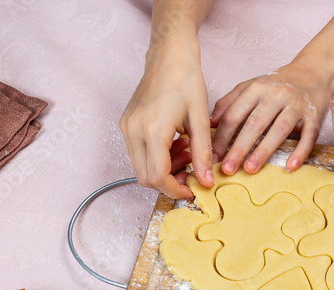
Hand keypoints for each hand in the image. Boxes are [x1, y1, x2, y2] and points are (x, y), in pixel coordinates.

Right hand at [120, 41, 213, 198]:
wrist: (169, 55)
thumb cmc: (186, 80)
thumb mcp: (201, 119)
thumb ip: (203, 154)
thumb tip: (206, 182)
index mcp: (153, 130)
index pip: (158, 177)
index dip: (176, 190)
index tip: (193, 190)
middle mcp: (134, 130)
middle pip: (146, 178)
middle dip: (170, 182)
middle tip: (191, 172)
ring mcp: (127, 127)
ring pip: (140, 168)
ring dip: (164, 169)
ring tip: (187, 152)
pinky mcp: (126, 124)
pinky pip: (138, 153)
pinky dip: (156, 158)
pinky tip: (175, 143)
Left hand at [210, 65, 328, 174]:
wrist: (313, 73)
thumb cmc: (277, 85)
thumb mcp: (251, 87)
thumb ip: (229, 102)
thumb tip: (210, 124)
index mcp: (257, 88)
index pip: (235, 114)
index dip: (222, 136)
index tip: (213, 156)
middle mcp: (277, 95)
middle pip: (255, 123)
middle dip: (239, 147)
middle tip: (227, 168)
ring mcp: (296, 106)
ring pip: (279, 129)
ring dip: (264, 150)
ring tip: (250, 169)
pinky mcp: (314, 116)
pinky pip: (308, 136)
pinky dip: (300, 152)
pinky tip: (290, 167)